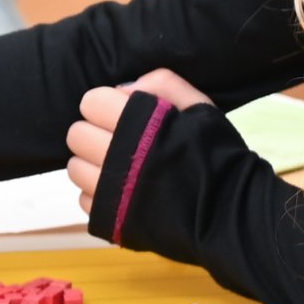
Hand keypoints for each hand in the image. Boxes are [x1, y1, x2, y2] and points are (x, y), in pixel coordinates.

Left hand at [64, 69, 212, 215]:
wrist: (229, 211)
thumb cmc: (215, 153)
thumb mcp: (198, 104)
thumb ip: (161, 83)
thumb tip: (122, 89)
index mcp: (135, 124)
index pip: (90, 102)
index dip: (107, 105)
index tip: (124, 114)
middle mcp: (115, 157)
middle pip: (76, 135)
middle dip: (95, 132)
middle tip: (120, 141)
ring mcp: (109, 192)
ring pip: (75, 169)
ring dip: (93, 164)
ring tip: (120, 168)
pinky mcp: (108, 220)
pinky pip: (84, 200)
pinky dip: (99, 195)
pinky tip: (123, 193)